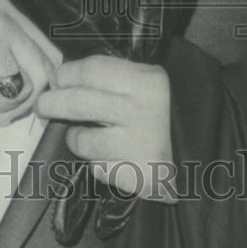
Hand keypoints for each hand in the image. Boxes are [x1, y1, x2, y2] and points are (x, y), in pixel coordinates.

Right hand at [0, 0, 58, 126]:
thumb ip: (26, 60)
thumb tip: (62, 81)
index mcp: (12, 7)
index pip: (55, 41)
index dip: (50, 73)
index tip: (34, 92)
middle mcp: (9, 11)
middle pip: (53, 58)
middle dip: (38, 91)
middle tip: (12, 108)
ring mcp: (2, 28)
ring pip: (40, 75)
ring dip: (21, 102)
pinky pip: (21, 88)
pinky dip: (5, 105)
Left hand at [34, 55, 175, 201]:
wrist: (202, 150)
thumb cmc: (167, 112)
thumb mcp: (146, 83)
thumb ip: (109, 78)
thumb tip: (60, 77)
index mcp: (146, 81)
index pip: (91, 70)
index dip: (66, 74)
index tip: (57, 79)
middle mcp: (141, 112)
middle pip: (78, 102)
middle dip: (52, 103)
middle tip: (44, 106)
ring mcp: (138, 147)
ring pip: (82, 141)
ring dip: (76, 138)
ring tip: (84, 136)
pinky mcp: (137, 177)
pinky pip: (98, 169)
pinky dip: (99, 164)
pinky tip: (114, 158)